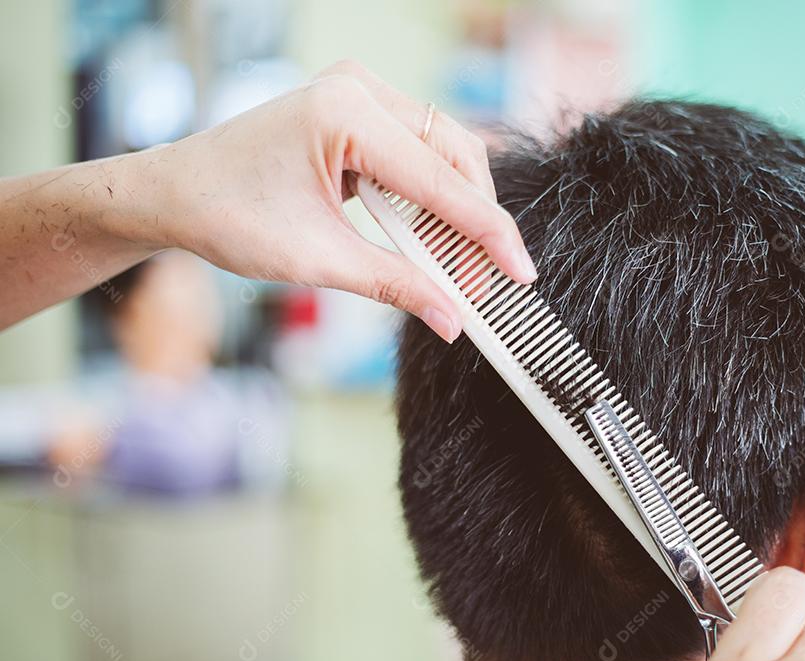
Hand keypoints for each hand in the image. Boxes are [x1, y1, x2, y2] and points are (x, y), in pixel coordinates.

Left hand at [0, 60, 536, 336]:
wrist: (174, 194)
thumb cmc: (227, 214)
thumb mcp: (318, 259)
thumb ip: (396, 285)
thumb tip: (453, 318)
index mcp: (346, 113)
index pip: (442, 180)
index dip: (488, 232)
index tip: (522, 274)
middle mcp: (359, 89)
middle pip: (456, 156)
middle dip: (475, 222)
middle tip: (484, 283)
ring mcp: (359, 94)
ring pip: (444, 151)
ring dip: (457, 209)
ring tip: (460, 268)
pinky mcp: (357, 111)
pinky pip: (419, 151)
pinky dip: (433, 195)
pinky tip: (433, 236)